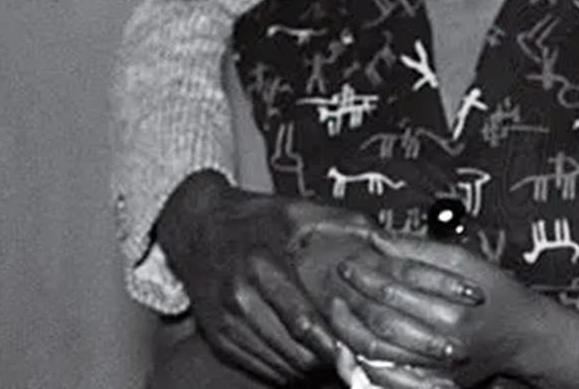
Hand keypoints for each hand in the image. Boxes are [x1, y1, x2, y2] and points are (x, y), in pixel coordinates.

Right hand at [156, 170, 375, 383]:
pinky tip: (305, 358)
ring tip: (334, 359)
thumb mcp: (296, 209)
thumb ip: (341, 222)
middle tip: (353, 357)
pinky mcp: (219, 338)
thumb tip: (382, 239)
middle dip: (326, 359)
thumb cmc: (254, 218)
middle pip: (293, 350)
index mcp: (263, 266)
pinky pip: (259, 367)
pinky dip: (286, 370)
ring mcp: (227, 322)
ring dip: (309, 369)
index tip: (358, 347)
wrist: (196, 229)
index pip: (302, 320)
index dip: (333, 341)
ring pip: (278, 364)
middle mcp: (240, 298)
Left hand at [330, 231, 548, 386]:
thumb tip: (377, 237)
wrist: (522, 335)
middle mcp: (445, 343)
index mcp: (454, 308)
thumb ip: (421, 249)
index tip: (349, 263)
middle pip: (384, 323)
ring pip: (381, 355)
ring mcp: (439, 370)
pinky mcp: (435, 385)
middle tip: (334, 286)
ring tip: (335, 315)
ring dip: (351, 334)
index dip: (367, 275)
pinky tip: (352, 345)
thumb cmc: (495, 291)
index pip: (396, 289)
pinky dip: (366, 363)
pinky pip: (390, 379)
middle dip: (354, 302)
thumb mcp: (466, 260)